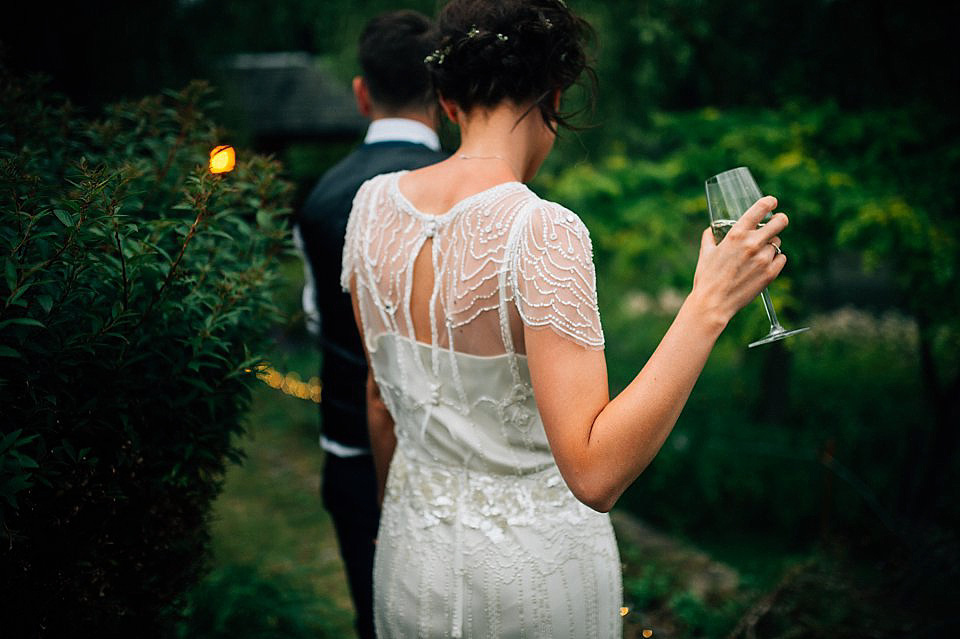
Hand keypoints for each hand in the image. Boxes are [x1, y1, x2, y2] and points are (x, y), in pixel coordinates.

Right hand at [691, 195, 787, 323]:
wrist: (713, 303)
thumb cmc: (706, 278)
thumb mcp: (705, 253)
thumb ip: (709, 238)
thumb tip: (711, 231)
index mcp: (736, 234)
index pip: (760, 209)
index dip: (769, 202)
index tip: (772, 202)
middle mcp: (752, 243)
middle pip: (779, 222)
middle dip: (780, 220)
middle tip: (779, 221)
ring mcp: (763, 259)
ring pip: (777, 243)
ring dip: (771, 246)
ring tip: (759, 254)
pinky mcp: (770, 273)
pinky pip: (781, 259)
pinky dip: (775, 260)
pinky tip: (764, 264)